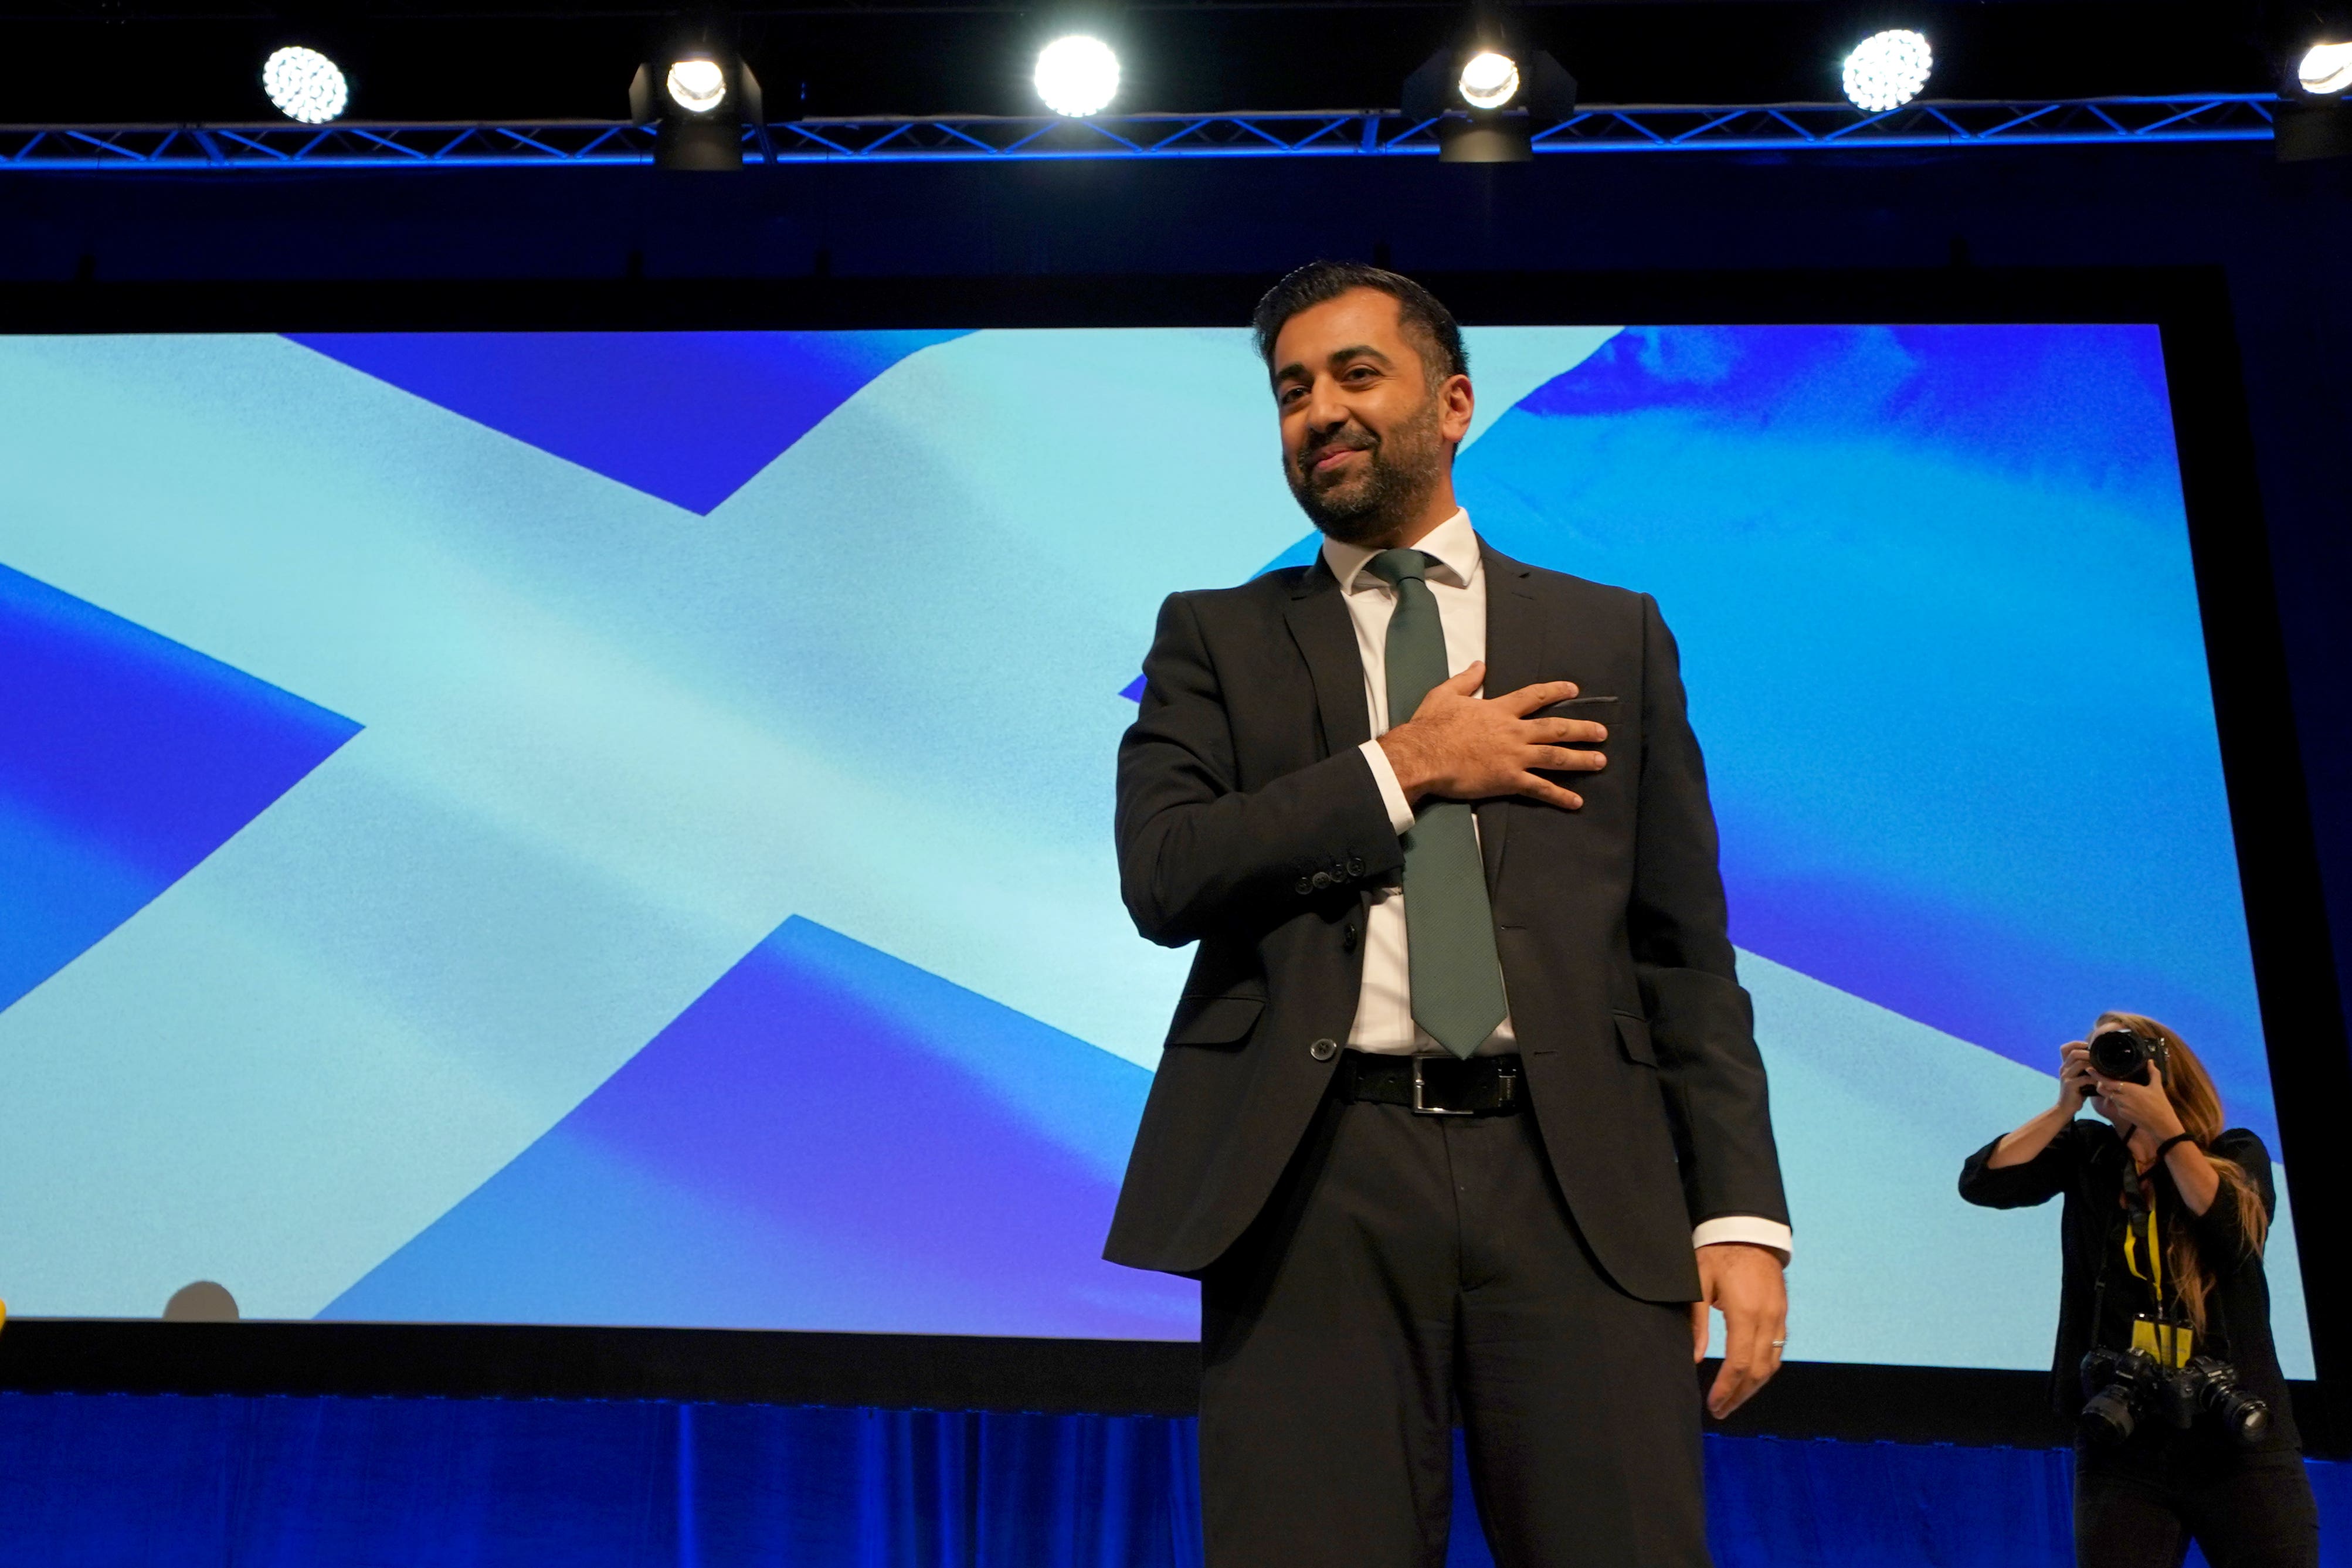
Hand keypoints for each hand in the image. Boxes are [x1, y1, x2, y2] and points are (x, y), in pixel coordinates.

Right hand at [1376, 663, 1606, 810]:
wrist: (1423, 755)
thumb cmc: (1431, 726)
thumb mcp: (1445, 694)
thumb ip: (1466, 680)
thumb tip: (1479, 665)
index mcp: (1498, 710)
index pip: (1534, 697)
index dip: (1555, 692)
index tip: (1573, 690)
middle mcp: (1513, 732)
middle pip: (1555, 728)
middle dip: (1581, 729)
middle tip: (1602, 732)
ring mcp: (1514, 756)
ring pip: (1555, 756)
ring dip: (1581, 759)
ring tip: (1600, 760)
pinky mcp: (1508, 780)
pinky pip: (1540, 788)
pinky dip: (1559, 796)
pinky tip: (1576, 802)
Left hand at [1691, 1242, 1786, 1419]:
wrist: (1748, 1230)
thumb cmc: (1717, 1253)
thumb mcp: (1698, 1282)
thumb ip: (1697, 1322)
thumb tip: (1694, 1358)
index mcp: (1745, 1312)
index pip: (1739, 1363)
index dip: (1727, 1388)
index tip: (1714, 1404)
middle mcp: (1767, 1318)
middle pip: (1758, 1371)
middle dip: (1739, 1395)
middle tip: (1720, 1410)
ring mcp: (1778, 1317)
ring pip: (1772, 1364)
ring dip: (1754, 1387)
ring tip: (1733, 1400)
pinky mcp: (1782, 1313)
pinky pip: (1778, 1350)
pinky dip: (1765, 1369)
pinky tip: (1750, 1378)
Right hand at [2056, 1041, 2094, 1110]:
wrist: (2066, 1107)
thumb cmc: (2076, 1092)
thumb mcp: (2078, 1077)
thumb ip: (2084, 1068)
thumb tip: (2099, 1059)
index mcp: (2065, 1065)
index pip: (2065, 1048)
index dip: (2076, 1044)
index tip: (2088, 1046)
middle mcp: (2063, 1068)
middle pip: (2074, 1053)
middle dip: (2088, 1053)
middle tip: (2099, 1058)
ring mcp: (2065, 1076)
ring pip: (2079, 1063)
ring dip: (2092, 1065)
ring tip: (2101, 1069)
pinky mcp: (2069, 1085)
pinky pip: (2084, 1078)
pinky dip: (2094, 1078)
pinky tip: (2099, 1082)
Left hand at [2091, 1063, 2183, 1141]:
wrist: (2161, 1125)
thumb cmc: (2160, 1105)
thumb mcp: (2157, 1087)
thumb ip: (2153, 1072)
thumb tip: (2150, 1061)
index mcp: (2128, 1089)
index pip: (2106, 1082)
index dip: (2097, 1075)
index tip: (2089, 1069)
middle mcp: (2121, 1098)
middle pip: (2103, 1090)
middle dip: (2101, 1084)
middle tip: (2103, 1078)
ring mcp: (2120, 1108)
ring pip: (2109, 1097)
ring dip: (2110, 1092)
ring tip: (2117, 1087)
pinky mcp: (2122, 1115)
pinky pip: (2116, 1105)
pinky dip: (2118, 1101)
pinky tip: (2125, 1099)